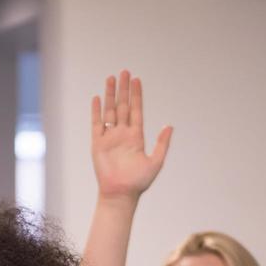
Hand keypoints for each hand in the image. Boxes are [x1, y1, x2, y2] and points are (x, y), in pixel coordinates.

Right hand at [90, 70, 172, 200]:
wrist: (121, 193)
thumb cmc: (139, 182)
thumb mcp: (155, 161)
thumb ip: (162, 144)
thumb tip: (169, 126)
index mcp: (136, 136)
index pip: (137, 110)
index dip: (137, 95)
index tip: (136, 80)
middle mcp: (123, 134)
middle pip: (123, 106)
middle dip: (124, 89)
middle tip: (124, 72)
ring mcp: (110, 137)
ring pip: (110, 111)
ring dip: (110, 95)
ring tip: (111, 78)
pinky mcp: (98, 143)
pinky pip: (97, 124)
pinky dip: (97, 111)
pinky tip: (97, 98)